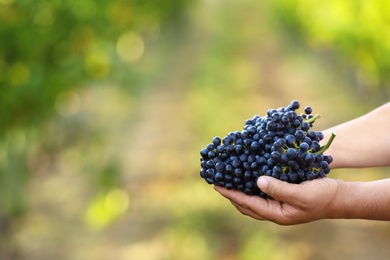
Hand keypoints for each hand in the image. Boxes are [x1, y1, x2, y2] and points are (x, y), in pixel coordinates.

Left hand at [214, 176, 340, 224]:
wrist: (340, 198)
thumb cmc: (322, 197)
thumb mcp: (300, 193)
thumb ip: (279, 189)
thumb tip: (257, 181)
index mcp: (277, 214)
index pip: (248, 204)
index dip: (231, 195)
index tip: (217, 186)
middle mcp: (275, 212)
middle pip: (246, 205)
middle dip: (232, 195)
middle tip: (218, 182)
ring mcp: (279, 205)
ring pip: (253, 200)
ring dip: (240, 191)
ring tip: (229, 179)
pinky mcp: (283, 197)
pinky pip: (262, 193)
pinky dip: (252, 186)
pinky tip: (249, 176)